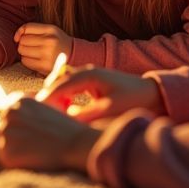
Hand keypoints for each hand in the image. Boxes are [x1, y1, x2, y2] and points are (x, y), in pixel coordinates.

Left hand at [0, 98, 101, 171]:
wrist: (77, 144)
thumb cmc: (67, 131)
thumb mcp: (47, 110)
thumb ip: (27, 113)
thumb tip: (0, 118)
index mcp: (19, 100)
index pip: (8, 115)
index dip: (20, 127)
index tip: (34, 133)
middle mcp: (9, 112)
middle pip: (2, 129)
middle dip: (15, 138)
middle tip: (37, 143)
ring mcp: (5, 130)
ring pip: (1, 144)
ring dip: (15, 150)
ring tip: (37, 150)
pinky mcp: (5, 150)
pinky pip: (4, 159)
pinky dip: (15, 162)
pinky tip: (32, 159)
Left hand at [13, 23, 72, 73]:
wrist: (74, 56)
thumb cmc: (57, 42)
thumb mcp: (50, 31)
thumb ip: (34, 30)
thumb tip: (16, 38)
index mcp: (51, 29)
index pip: (27, 27)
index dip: (20, 32)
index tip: (19, 37)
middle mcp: (49, 40)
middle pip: (23, 40)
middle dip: (23, 43)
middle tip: (31, 46)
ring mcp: (47, 54)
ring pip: (22, 51)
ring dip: (24, 52)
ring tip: (33, 53)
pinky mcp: (44, 66)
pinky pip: (25, 61)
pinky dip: (26, 61)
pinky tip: (34, 60)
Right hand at [41, 67, 162, 121]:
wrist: (150, 92)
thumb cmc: (133, 99)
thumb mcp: (110, 109)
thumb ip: (88, 113)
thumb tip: (67, 116)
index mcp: (90, 76)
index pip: (61, 85)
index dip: (48, 98)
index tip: (38, 110)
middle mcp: (87, 71)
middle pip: (58, 80)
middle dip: (48, 95)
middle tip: (41, 112)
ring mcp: (88, 74)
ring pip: (63, 81)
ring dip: (56, 94)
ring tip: (53, 112)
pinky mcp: (91, 81)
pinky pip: (71, 85)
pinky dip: (64, 95)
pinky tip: (65, 108)